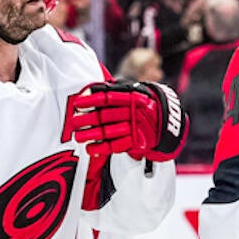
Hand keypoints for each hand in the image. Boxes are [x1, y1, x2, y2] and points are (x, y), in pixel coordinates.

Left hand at [66, 80, 187, 161]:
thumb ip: (113, 91)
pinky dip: (101, 148)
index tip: (77, 103)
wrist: (165, 123)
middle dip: (86, 119)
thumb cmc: (142, 106)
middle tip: (73, 122)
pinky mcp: (136, 142)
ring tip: (78, 137)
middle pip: (105, 116)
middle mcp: (133, 112)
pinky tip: (90, 149)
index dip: (91, 100)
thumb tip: (90, 89)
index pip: (108, 98)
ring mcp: (135, 127)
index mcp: (132, 97)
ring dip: (90, 135)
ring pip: (108, 131)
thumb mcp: (132, 94)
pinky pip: (116, 146)